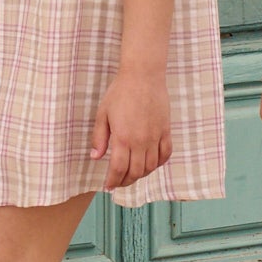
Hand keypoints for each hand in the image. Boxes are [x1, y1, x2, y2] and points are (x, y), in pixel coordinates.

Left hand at [91, 70, 171, 189]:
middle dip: (126, 181)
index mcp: (123, 138)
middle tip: (119, 183)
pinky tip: (150, 164)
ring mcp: (155, 137)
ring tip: (133, 174)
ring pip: (150, 166)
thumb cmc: (120, 92)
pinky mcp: (165, 131)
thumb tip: (96, 157)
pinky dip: (158, 163)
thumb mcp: (103, 114)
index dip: (113, 181)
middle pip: (135, 172)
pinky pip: (165, 154)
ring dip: (141, 175)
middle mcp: (140, 141)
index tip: (109, 186)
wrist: (143, 75)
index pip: (118, 169)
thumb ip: (99, 138)